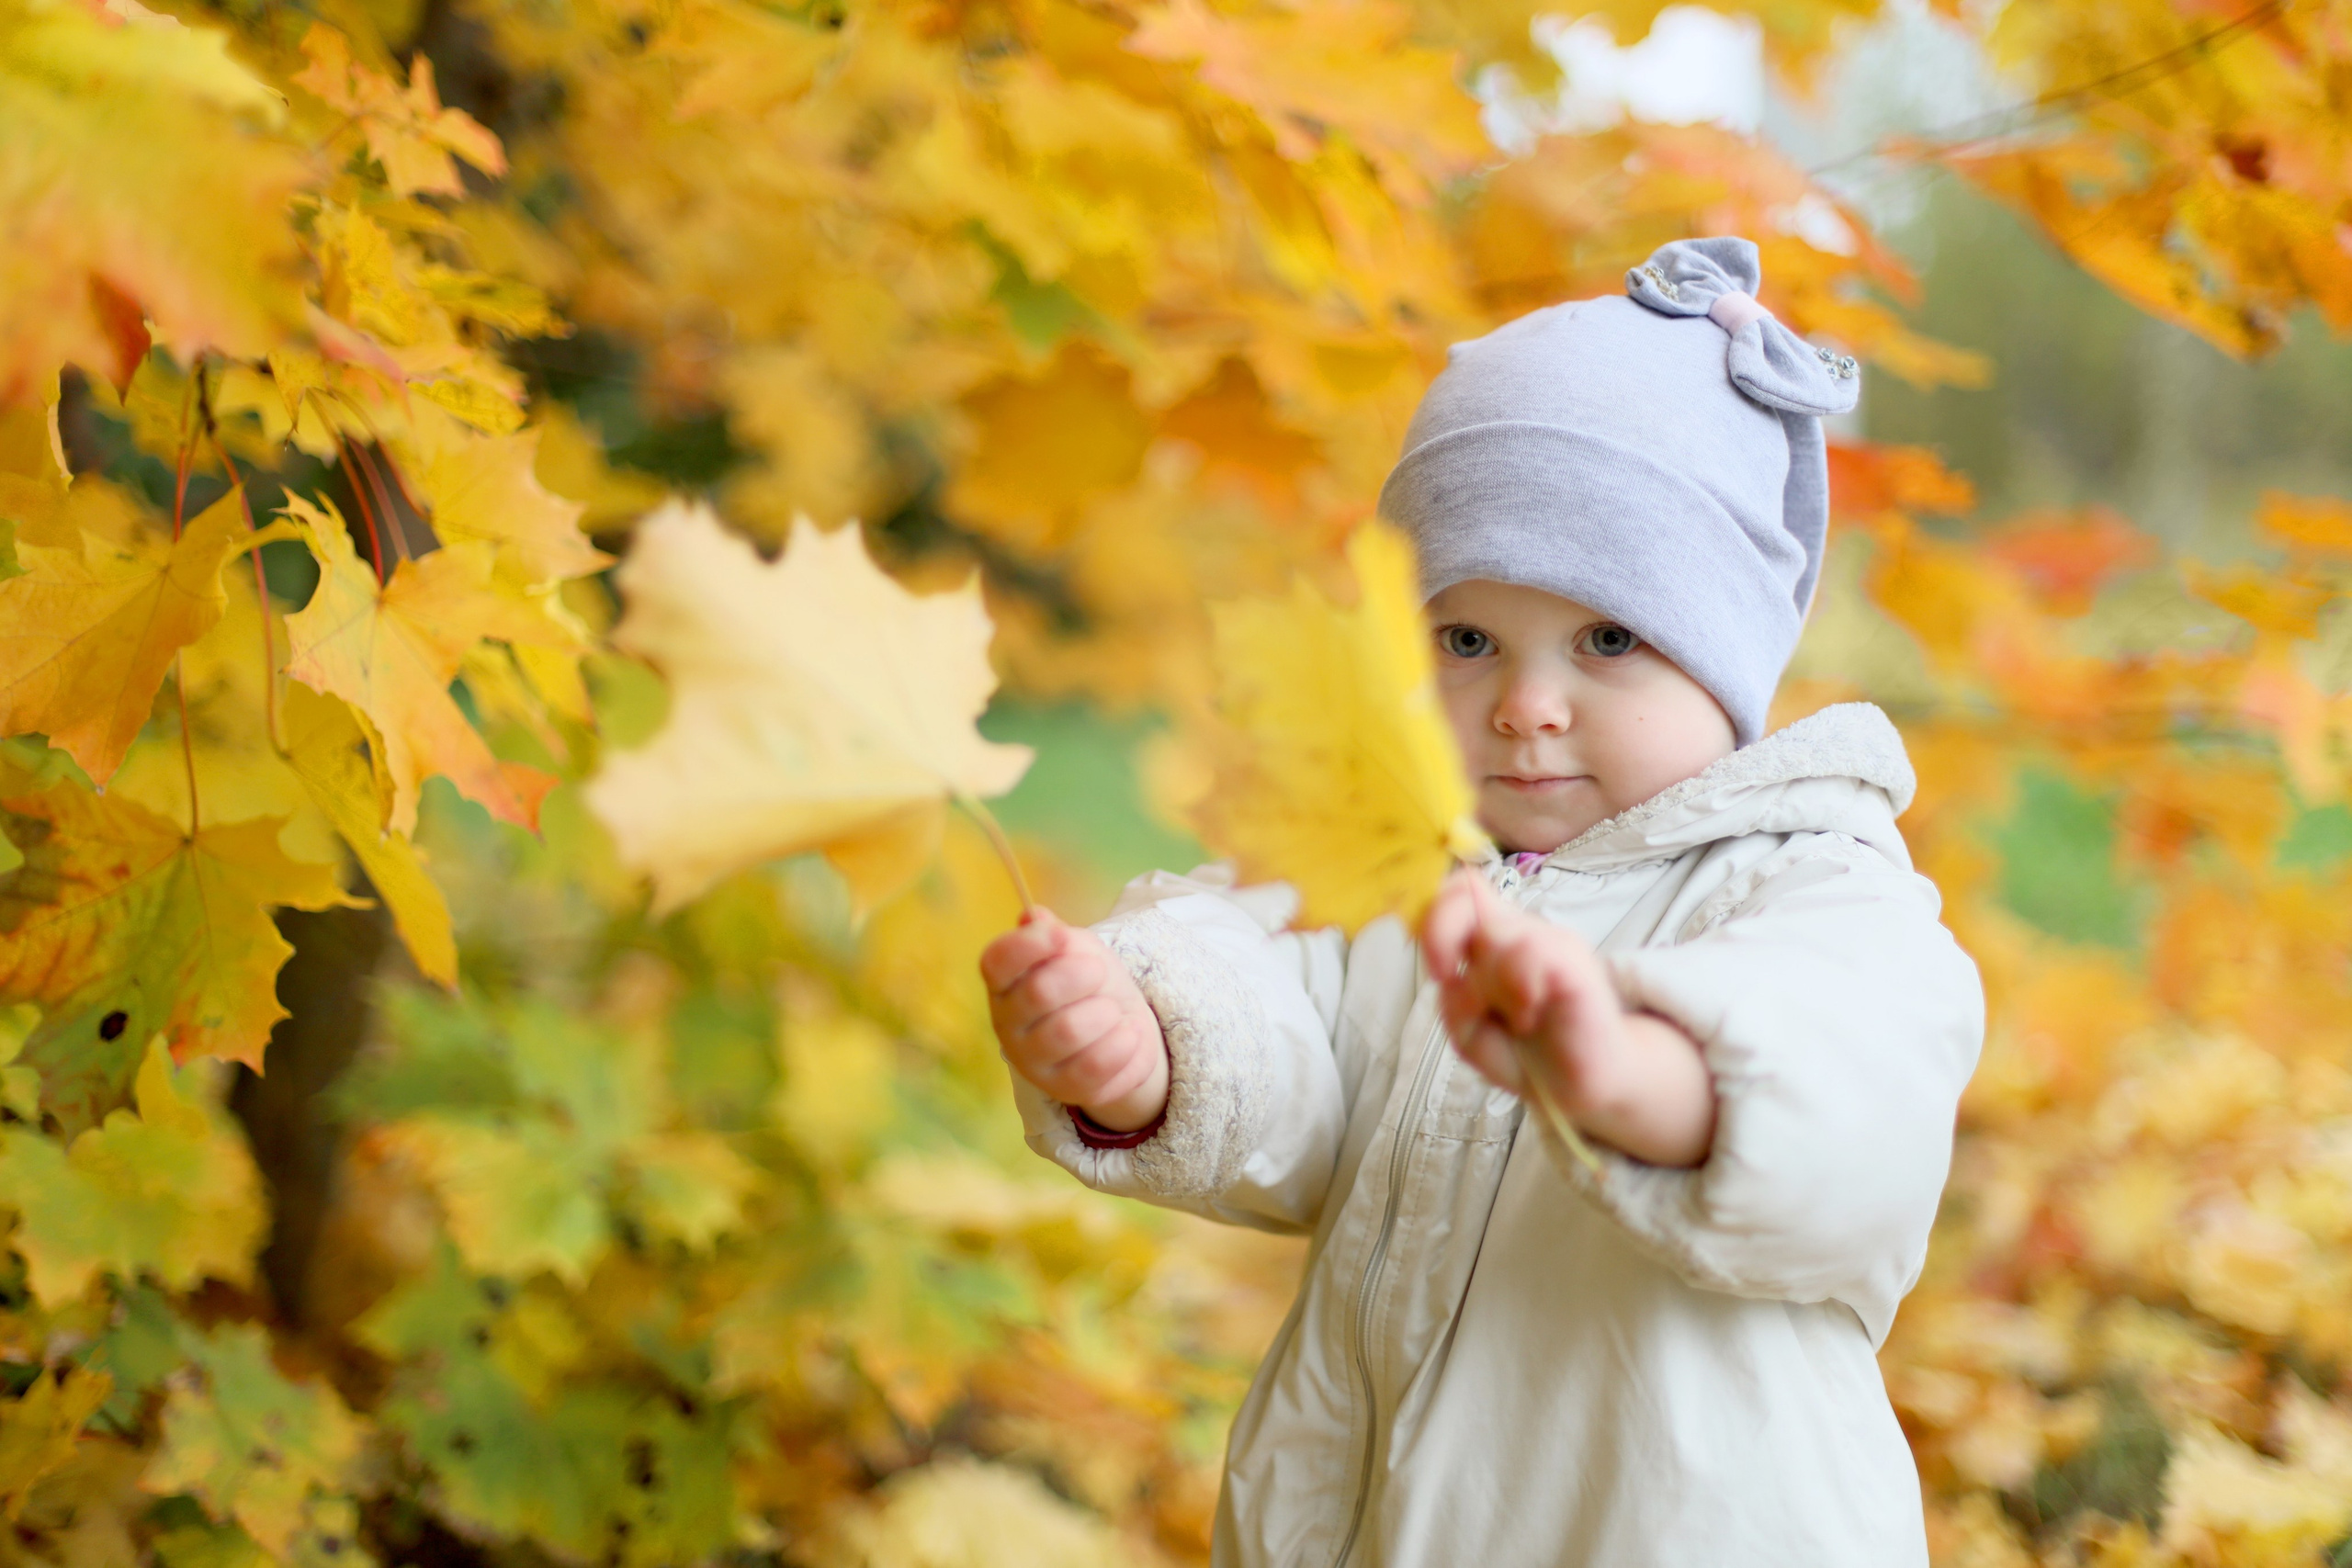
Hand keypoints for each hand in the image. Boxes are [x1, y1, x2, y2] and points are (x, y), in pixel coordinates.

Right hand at [980, 909, 1169, 1130]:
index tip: (1063, 937)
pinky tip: (1129, 1033)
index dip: (1029, 946)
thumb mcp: (1076, 948)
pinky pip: (1094, 1067)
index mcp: (1004, 982)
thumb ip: (1055, 934)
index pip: (997, 961)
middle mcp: (1008, 1024)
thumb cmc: (1090, 981)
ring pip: (1068, 1031)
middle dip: (1081, 975)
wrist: (1121, 1029)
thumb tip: (1033, 917)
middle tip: (1099, 972)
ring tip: (1113, 1009)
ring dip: (1104, 1012)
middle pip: (1038, 993)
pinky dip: (1122, 1043)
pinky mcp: (1064, 1091)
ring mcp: (1033, 1062)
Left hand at [1420, 868, 1715, 1167]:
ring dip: (1487, 983)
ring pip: (1495, 932)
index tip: (1436, 968)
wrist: (1578, 1089)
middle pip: (1464, 891)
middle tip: (1448, 981)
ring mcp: (1550, 941)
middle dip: (1440, 938)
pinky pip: (1532, 954)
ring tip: (1512, 1017)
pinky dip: (1518, 994)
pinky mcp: (1575, 963)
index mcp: (1490, 940)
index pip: (1456, 891)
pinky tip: (1529, 1018)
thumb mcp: (1469, 1032)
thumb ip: (1452, 998)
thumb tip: (1455, 976)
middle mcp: (1519, 931)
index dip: (1430, 915)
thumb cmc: (1525, 1054)